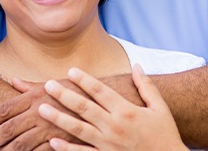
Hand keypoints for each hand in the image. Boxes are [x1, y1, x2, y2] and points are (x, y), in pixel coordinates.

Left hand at [0, 81, 83, 149]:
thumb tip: (12, 81)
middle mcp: (40, 112)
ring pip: (22, 144)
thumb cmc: (75, 90)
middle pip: (10, 127)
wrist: (101, 99)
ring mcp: (50, 128)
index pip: (6, 108)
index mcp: (35, 97)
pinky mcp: (60, 141)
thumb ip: (29, 86)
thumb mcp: (51, 85)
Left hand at [38, 64, 187, 149]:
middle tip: (48, 84)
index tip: (71, 70)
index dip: (85, 80)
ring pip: (78, 130)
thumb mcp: (160, 108)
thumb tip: (137, 65)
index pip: (101, 92)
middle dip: (64, 95)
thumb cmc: (165, 136)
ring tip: (42, 109)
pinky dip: (67, 149)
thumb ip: (147, 86)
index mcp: (127, 112)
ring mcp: (108, 146)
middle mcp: (114, 127)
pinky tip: (52, 142)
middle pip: (84, 108)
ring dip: (58, 118)